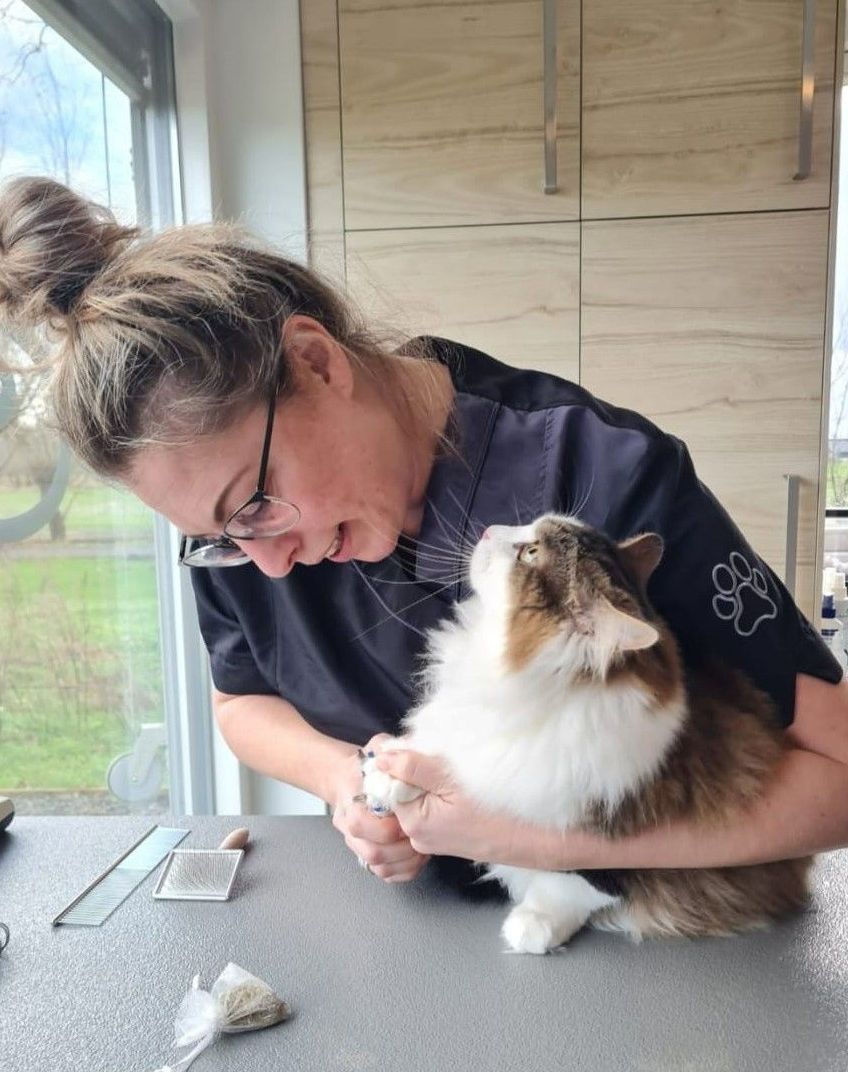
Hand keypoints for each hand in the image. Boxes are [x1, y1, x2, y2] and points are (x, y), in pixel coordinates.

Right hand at [330, 734, 429, 882]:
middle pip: (371, 851)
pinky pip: (385, 873)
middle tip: (421, 836)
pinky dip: (403, 870)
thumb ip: (387, 748)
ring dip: (405, 861)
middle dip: (401, 848)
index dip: (388, 826)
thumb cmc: (366, 764)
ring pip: (378, 867)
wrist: (348, 779)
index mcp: (349, 802)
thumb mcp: (375, 746)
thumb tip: (399, 753)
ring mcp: (358, 844)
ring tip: (423, 848)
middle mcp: (349, 827)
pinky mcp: (368, 854)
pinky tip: (417, 857)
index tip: (409, 819)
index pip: (360, 823)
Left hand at [375, 749, 514, 861]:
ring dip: (428, 782)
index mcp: (412, 822)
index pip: (390, 784)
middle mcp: (415, 836)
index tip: (420, 752)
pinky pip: (429, 810)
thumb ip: (413, 767)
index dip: (401, 763)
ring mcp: (430, 839)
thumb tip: (382, 759)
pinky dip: (438, 795)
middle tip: (440, 764)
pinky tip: (455, 790)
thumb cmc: (492, 810)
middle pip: (402, 792)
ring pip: (417, 799)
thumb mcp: (449, 781)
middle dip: (414, 773)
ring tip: (451, 777)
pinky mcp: (443, 838)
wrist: (526, 840)